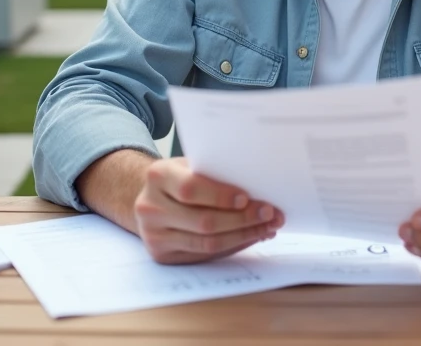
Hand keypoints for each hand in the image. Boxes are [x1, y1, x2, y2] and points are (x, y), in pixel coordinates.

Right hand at [133, 157, 283, 263]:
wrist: (150, 198)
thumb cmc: (180, 177)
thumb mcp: (191, 165)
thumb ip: (215, 173)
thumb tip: (258, 188)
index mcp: (158, 176)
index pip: (191, 189)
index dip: (221, 196)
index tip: (247, 198)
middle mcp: (150, 207)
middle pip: (203, 221)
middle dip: (242, 219)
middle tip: (270, 214)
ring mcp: (154, 235)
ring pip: (207, 243)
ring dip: (243, 236)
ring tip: (267, 228)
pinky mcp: (163, 255)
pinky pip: (204, 255)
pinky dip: (233, 246)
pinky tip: (250, 237)